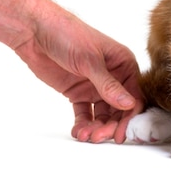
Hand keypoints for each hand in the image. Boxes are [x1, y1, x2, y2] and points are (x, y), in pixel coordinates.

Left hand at [13, 10, 142, 142]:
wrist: (37, 32)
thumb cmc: (69, 37)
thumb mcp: (90, 61)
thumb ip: (108, 85)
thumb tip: (130, 104)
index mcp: (123, 64)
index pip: (133, 95)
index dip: (129, 116)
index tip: (121, 134)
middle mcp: (114, 76)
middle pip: (119, 108)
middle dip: (111, 124)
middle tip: (99, 138)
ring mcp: (96, 85)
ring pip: (103, 113)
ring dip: (97, 126)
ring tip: (84, 135)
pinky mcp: (79, 92)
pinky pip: (85, 112)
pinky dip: (83, 123)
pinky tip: (78, 131)